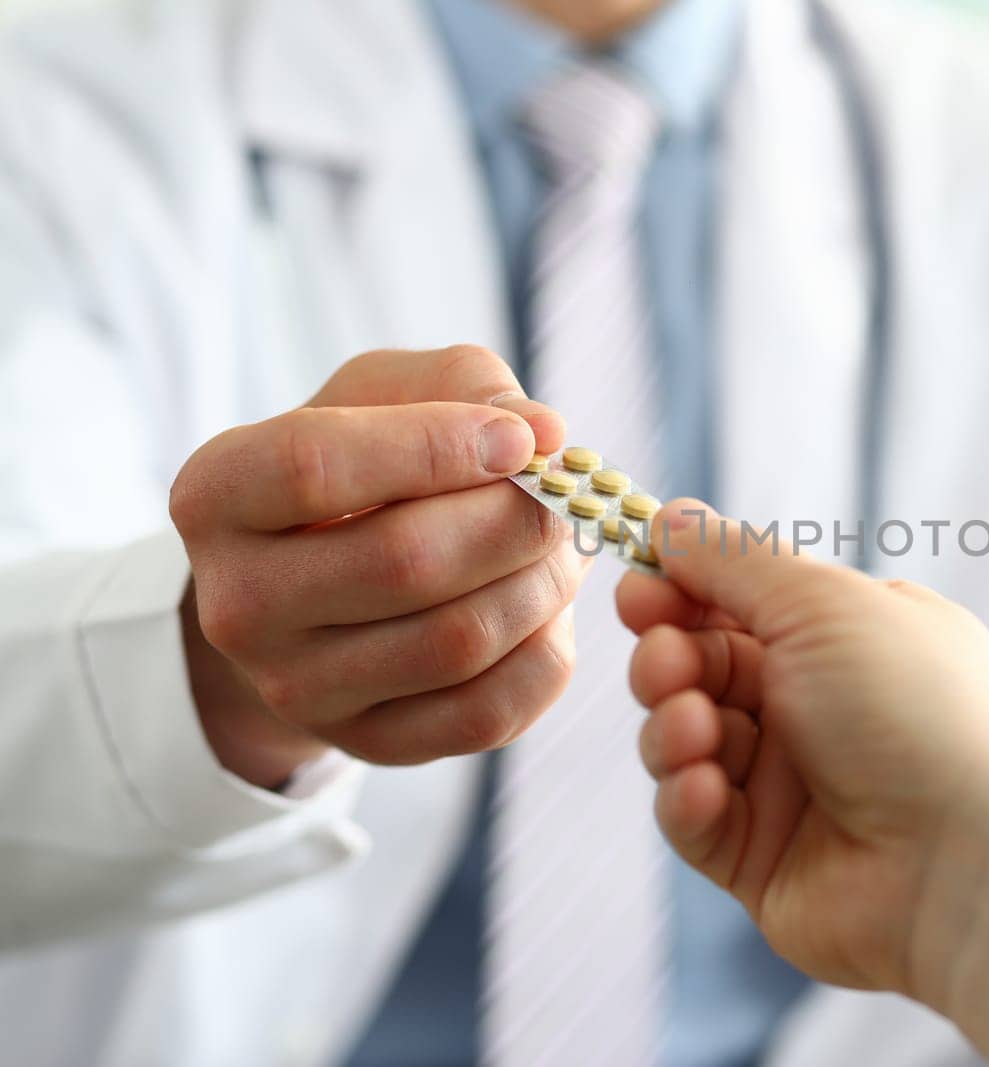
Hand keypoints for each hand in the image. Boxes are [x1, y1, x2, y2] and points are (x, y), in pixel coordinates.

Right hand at [171, 346, 581, 787]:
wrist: (318, 588)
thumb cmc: (362, 469)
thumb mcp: (385, 395)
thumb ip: (463, 385)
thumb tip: (544, 430)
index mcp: (217, 495)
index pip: (315, 466)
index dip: (437, 446)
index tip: (522, 441)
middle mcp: (238, 604)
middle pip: (406, 561)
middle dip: (515, 520)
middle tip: (562, 498)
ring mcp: (297, 690)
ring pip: (458, 640)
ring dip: (542, 584)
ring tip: (556, 547)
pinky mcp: (368, 744)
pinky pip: (489, 711)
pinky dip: (545, 650)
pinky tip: (543, 610)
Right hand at [617, 504, 988, 989]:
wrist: (973, 861)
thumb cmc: (916, 713)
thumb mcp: (824, 604)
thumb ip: (736, 560)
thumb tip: (671, 516)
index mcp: (846, 639)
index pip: (739, 602)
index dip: (682, 591)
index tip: (640, 583)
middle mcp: (819, 708)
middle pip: (703, 668)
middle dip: (670, 657)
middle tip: (667, 658)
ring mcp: (790, 788)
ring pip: (686, 741)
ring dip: (674, 727)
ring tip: (696, 726)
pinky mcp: (763, 861)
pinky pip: (695, 820)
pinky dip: (688, 799)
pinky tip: (706, 788)